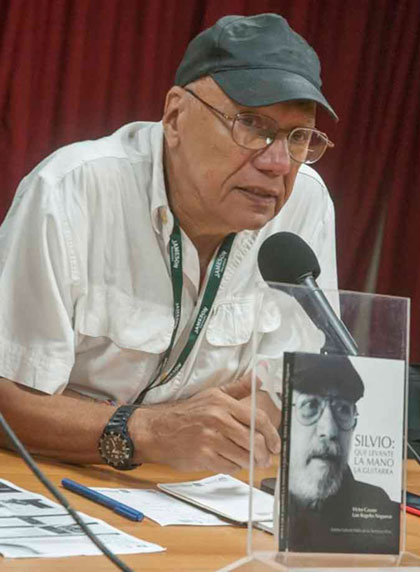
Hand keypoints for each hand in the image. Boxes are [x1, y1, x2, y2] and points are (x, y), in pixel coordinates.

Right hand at [131, 377, 279, 472]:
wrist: (156, 429)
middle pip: (253, 440)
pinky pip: (229, 466)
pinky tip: (230, 461)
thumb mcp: (212, 394)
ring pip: (243, 456)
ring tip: (250, 461)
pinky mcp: (203, 456)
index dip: (272, 434)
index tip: (276, 444)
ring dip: (250, 462)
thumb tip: (259, 377)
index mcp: (222, 403)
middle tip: (265, 458)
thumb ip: (238, 388)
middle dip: (263, 453)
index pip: (257, 419)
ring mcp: (210, 439)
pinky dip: (233, 467)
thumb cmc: (186, 413)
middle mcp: (218, 419)